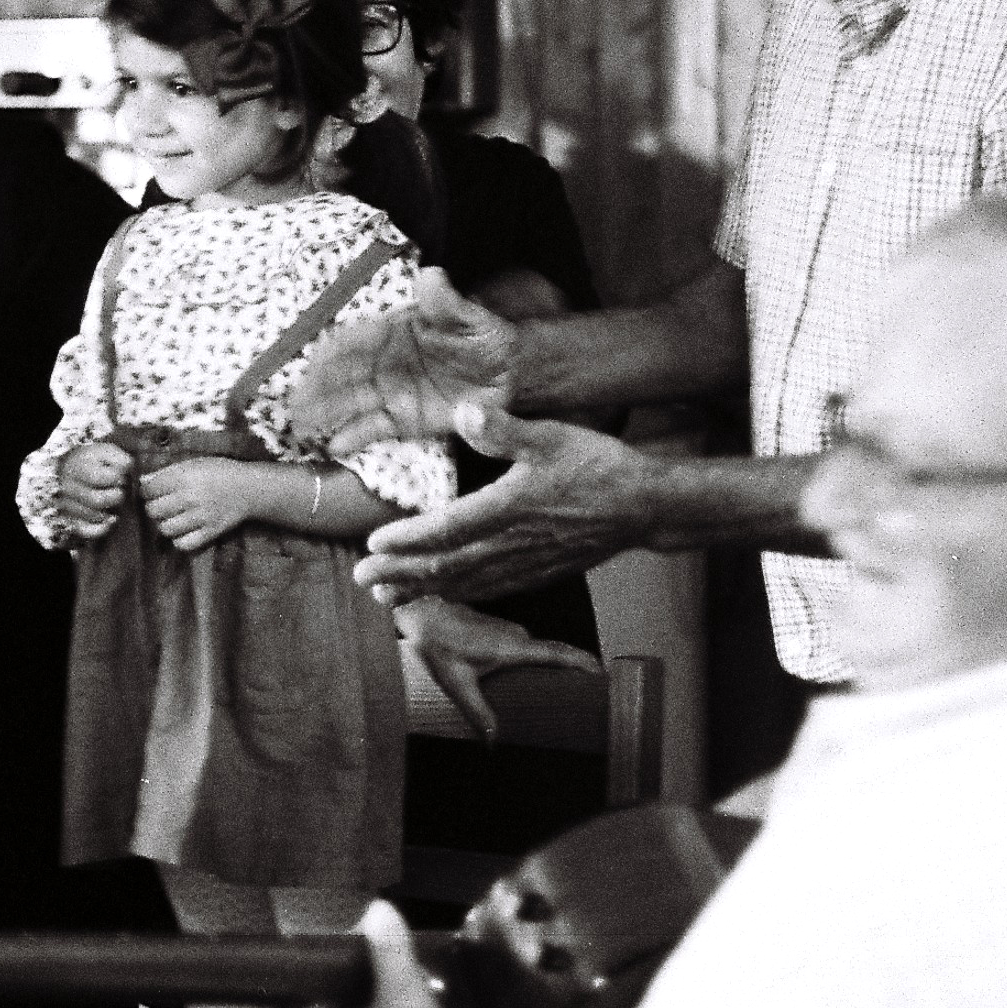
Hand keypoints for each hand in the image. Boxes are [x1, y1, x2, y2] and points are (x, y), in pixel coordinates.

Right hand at [56, 440, 133, 542]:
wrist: (71, 470)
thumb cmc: (93, 461)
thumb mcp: (106, 452)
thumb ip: (119, 458)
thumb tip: (129, 466)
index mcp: (77, 467)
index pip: (97, 477)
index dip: (116, 478)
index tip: (121, 476)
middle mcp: (68, 487)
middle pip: (96, 500)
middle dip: (115, 496)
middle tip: (120, 491)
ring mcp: (67, 505)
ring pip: (92, 515)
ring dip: (109, 510)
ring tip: (114, 502)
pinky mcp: (70, 520)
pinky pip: (85, 530)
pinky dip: (101, 528)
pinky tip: (111, 519)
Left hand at [138, 457, 269, 552]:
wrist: (248, 488)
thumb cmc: (219, 472)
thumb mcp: (193, 463)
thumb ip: (167, 472)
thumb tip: (142, 481)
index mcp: (184, 477)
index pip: (149, 490)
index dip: (146, 491)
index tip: (151, 491)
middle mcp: (190, 497)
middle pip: (154, 510)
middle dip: (153, 507)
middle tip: (160, 505)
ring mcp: (200, 517)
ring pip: (165, 529)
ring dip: (164, 524)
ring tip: (170, 518)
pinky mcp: (209, 532)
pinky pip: (183, 544)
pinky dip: (178, 539)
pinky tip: (182, 530)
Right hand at [292, 268, 518, 454]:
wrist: (512, 372)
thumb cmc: (486, 337)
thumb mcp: (470, 318)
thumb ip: (447, 303)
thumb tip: (430, 275)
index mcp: (394, 332)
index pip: (357, 340)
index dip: (335, 351)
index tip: (315, 362)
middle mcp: (384, 362)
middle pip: (344, 375)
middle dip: (318, 388)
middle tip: (294, 403)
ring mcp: (391, 392)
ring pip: (351, 402)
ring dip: (325, 413)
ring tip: (302, 425)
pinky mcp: (404, 419)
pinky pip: (374, 428)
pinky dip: (355, 436)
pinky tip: (335, 445)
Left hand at [356, 403, 656, 606]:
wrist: (644, 506)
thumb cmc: (597, 466)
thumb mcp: (552, 436)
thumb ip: (504, 428)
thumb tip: (464, 410)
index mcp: (509, 508)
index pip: (448, 530)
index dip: (408, 541)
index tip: (374, 545)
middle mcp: (512, 543)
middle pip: (447, 566)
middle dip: (401, 575)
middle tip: (363, 579)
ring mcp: (525, 564)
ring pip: (465, 583)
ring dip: (423, 591)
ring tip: (386, 597)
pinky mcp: (538, 573)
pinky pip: (490, 590)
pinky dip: (459, 596)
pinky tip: (442, 596)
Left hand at [394, 599, 600, 741]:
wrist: (421, 614)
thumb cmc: (437, 646)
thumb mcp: (457, 684)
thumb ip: (477, 713)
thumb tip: (493, 743)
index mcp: (514, 646)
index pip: (559, 653)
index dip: (583, 663)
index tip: (604, 674)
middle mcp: (517, 635)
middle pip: (554, 654)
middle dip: (575, 671)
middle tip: (594, 695)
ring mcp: (509, 629)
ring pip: (539, 652)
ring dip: (554, 667)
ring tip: (570, 691)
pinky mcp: (500, 630)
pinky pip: (527, 648)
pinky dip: (537, 661)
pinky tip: (535, 678)